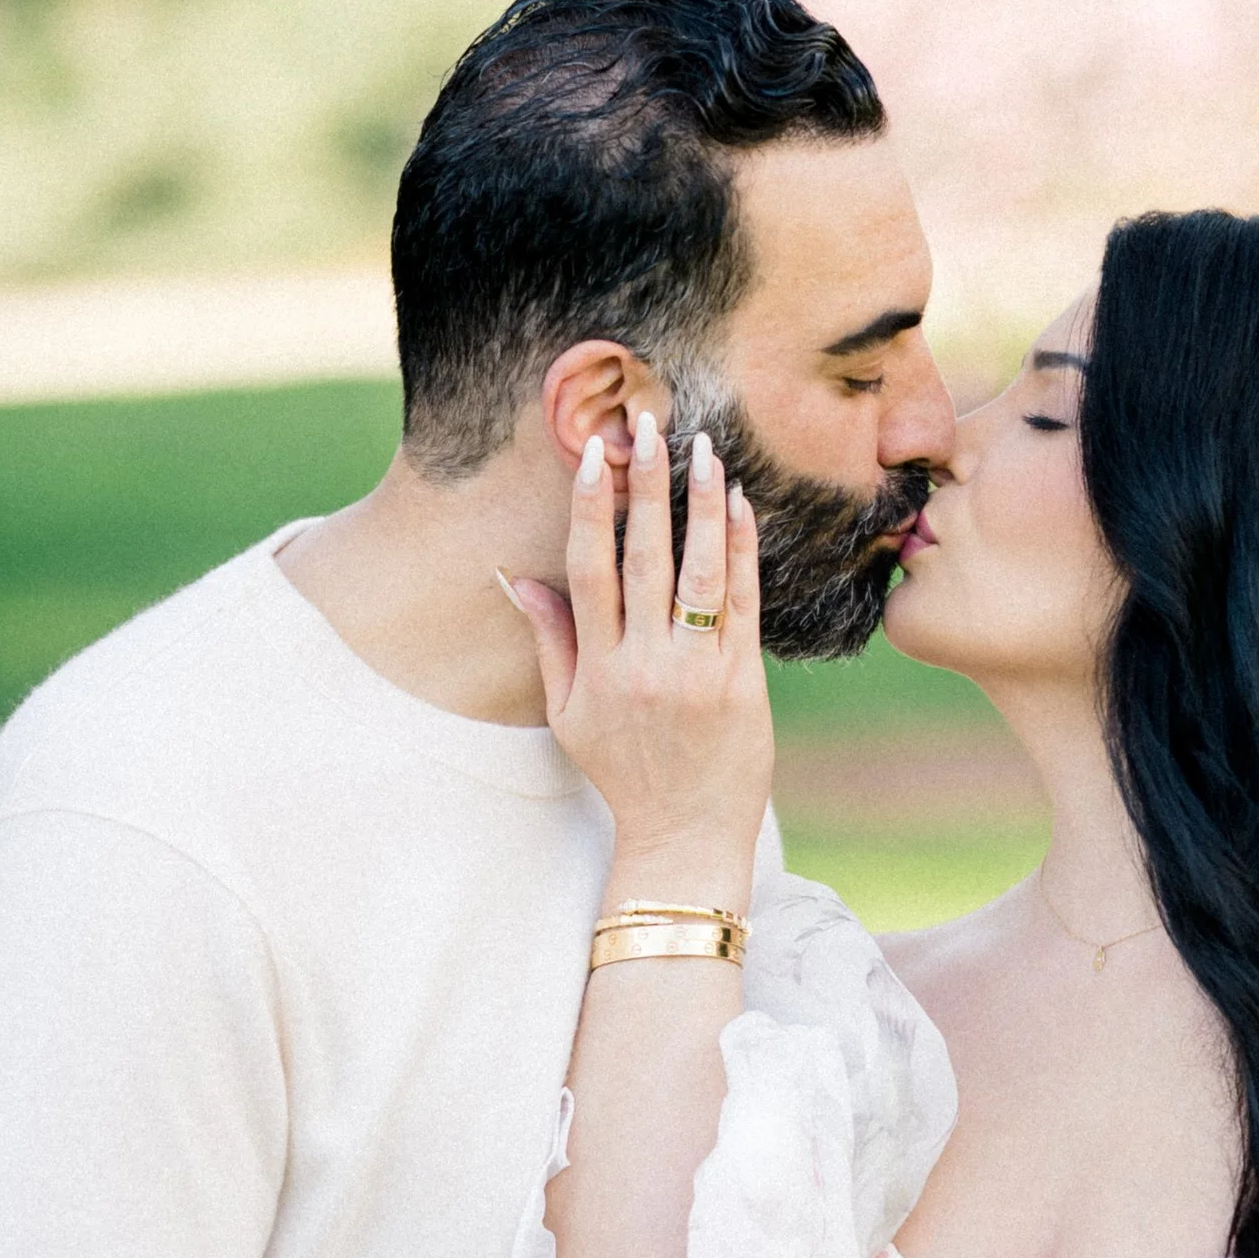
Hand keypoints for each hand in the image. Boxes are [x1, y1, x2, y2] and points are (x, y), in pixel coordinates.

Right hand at [511, 413, 773, 886]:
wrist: (686, 834)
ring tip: (704, 449)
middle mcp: (647, 664)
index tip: (594, 453)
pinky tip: (740, 505)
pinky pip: (743, 601)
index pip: (590, 569)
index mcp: (599, 668)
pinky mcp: (743, 678)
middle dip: (646, 486)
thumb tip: (515, 577)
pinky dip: (741, 550)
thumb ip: (551, 640)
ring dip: (702, 504)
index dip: (590, 507)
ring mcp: (699, 670)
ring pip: (699, 571)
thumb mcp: (569, 713)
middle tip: (649, 423)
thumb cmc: (623, 772)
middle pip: (645, 557)